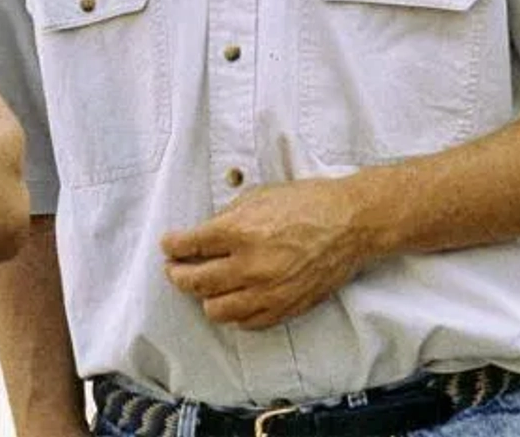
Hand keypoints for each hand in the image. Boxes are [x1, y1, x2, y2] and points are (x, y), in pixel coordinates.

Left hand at [160, 177, 371, 330]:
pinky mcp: (284, 308)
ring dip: (205, 297)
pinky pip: (246, 322)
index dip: (173, 246)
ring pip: (216, 310)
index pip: (190, 246)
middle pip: (195, 282)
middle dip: (178, 275)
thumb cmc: (308, 203)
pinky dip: (234, 312)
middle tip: (175, 269)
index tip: (168, 246)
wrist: (350, 224)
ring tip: (206, 286)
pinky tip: (234, 298)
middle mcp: (250, 266)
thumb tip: (204, 235)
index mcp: (241, 232)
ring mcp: (267, 292)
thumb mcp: (260, 195)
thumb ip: (228, 217)